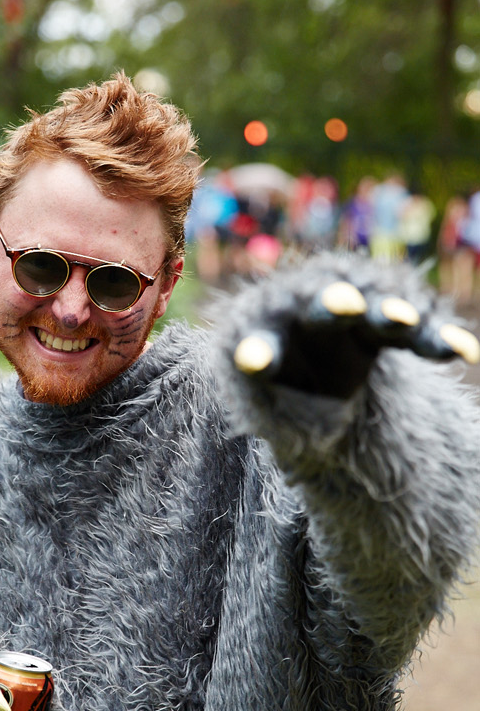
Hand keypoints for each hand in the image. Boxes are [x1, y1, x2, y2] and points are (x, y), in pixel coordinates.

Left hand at [232, 279, 479, 396]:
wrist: (315, 381)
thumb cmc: (281, 395)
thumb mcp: (269, 409)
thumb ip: (263, 395)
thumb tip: (253, 364)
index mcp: (260, 330)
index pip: (256, 337)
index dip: (257, 349)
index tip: (252, 361)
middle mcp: (303, 307)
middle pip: (318, 301)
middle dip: (332, 302)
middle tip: (343, 304)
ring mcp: (352, 306)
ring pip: (374, 305)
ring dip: (389, 311)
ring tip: (404, 321)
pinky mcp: (391, 315)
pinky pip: (419, 324)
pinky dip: (437, 336)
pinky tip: (462, 351)